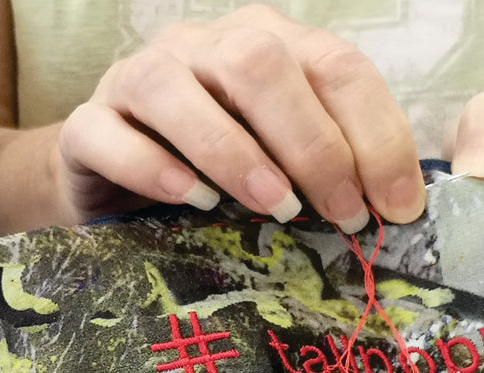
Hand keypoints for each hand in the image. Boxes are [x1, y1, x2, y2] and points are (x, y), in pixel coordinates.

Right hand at [56, 5, 425, 232]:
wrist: (109, 176)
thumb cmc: (207, 173)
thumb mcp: (277, 160)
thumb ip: (324, 164)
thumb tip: (390, 207)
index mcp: (262, 46)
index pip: (335, 67)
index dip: (376, 134)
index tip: (395, 207)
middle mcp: (200, 49)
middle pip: (261, 65)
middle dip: (312, 144)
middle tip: (340, 215)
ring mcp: (136, 80)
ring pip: (178, 90)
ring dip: (234, 151)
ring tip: (273, 207)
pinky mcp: (87, 125)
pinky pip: (110, 134)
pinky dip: (154, 167)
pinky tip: (191, 200)